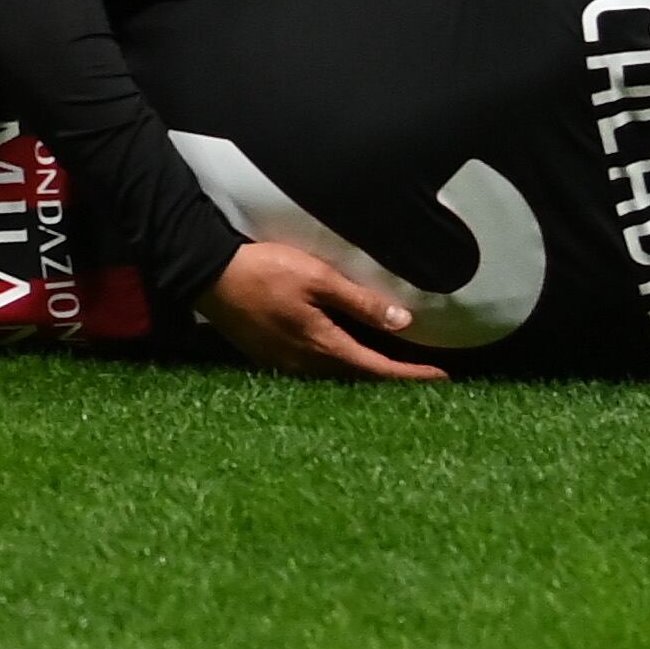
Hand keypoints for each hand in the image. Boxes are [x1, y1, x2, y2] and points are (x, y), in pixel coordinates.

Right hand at [197, 242, 445, 381]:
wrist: (207, 275)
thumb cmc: (264, 270)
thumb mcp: (317, 278)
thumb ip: (359, 302)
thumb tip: (404, 323)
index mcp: (322, 345)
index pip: (378, 369)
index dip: (412, 375)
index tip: (442, 378)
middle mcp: (306, 364)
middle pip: (358, 378)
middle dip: (390, 376)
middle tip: (420, 371)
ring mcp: (284, 364)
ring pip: (335, 375)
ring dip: (363, 371)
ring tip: (387, 362)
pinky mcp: (269, 356)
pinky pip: (313, 368)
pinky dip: (337, 363)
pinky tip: (341, 351)